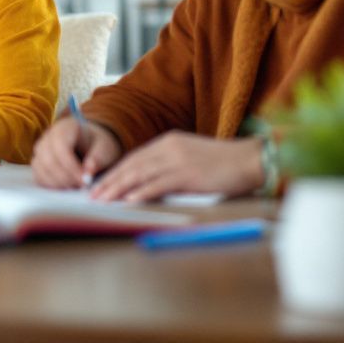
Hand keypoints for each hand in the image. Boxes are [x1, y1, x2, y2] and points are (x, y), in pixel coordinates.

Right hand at [32, 115, 121, 188]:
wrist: (91, 144)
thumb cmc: (98, 145)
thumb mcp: (105, 149)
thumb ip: (97, 159)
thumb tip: (87, 174)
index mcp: (65, 128)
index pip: (61, 147)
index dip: (71, 167)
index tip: (85, 181)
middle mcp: (48, 136)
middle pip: (47, 159)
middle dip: (64, 177)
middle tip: (81, 187)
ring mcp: (40, 149)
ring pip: (40, 168)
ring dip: (57, 183)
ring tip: (75, 187)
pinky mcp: (38, 162)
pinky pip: (38, 176)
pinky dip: (50, 185)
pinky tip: (66, 187)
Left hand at [90, 132, 263, 202]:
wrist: (251, 159)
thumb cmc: (224, 163)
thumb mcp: (191, 157)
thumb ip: (170, 165)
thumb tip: (149, 182)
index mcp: (168, 141)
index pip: (134, 158)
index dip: (115, 171)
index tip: (99, 183)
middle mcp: (169, 147)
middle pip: (131, 165)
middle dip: (110, 181)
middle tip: (92, 195)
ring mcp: (178, 160)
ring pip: (140, 174)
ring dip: (118, 188)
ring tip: (103, 200)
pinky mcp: (189, 174)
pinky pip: (159, 184)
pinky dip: (142, 192)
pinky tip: (129, 201)